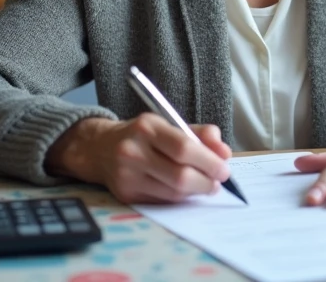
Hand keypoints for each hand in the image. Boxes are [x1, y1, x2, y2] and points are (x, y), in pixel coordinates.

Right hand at [45, 115, 231, 203]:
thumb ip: (200, 134)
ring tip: (204, 185)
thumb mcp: (169, 124)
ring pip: (173, 193)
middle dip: (206, 182)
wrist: (100, 148)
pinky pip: (162, 202)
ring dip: (195, 192)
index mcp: (147, 127)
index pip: (184, 148)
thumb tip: (225, 152)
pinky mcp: (125, 195)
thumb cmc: (143, 135)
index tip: (224, 168)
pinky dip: (179, 198)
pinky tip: (185, 190)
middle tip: (217, 182)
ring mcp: (127, 176)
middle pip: (180, 176)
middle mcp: (133, 151)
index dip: (209, 161)